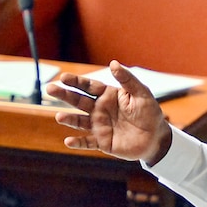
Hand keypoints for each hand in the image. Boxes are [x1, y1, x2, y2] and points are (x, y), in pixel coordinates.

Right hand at [48, 61, 173, 165]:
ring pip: (80, 121)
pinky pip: (88, 142)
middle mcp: (100, 110)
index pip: (88, 86)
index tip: (63, 77)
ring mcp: (100, 126)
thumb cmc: (149, 113)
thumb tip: (113, 63)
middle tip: (50, 89)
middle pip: (78, 101)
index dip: (76, 82)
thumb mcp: (141, 94)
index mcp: (108, 96)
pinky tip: (68, 141)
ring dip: (69, 119)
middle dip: (64, 95)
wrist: (156, 138)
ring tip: (59, 117)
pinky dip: (78, 142)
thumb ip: (127, 80)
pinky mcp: (103, 142)